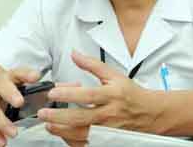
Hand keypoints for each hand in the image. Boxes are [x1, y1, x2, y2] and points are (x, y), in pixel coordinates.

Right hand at [0, 67, 39, 146]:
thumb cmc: (2, 89)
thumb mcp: (15, 83)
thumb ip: (32, 87)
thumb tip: (53, 92)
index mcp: (9, 77)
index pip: (18, 72)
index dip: (26, 74)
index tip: (35, 76)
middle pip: (1, 87)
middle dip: (10, 94)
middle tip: (19, 102)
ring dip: (2, 122)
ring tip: (14, 132)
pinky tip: (2, 141)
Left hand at [38, 51, 159, 136]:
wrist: (149, 113)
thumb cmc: (130, 95)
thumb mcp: (114, 75)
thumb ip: (92, 65)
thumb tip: (75, 54)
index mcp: (112, 95)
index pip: (88, 95)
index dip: (69, 94)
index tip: (54, 91)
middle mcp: (109, 114)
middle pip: (81, 118)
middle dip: (59, 116)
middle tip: (44, 112)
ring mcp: (107, 131)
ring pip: (81, 134)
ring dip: (62, 130)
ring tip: (48, 124)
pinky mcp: (106, 140)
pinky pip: (85, 144)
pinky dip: (71, 140)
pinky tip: (62, 132)